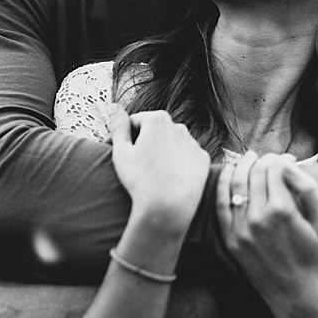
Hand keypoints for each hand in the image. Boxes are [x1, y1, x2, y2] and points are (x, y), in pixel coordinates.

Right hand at [107, 105, 208, 234]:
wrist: (168, 208)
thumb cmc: (141, 180)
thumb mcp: (121, 151)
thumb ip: (118, 126)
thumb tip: (115, 108)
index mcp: (157, 119)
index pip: (135, 122)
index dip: (123, 137)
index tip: (116, 151)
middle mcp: (179, 127)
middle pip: (155, 131)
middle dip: (144, 143)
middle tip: (134, 164)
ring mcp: (193, 144)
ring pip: (172, 144)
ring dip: (162, 152)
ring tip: (152, 173)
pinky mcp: (203, 160)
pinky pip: (186, 157)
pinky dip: (177, 164)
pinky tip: (168, 178)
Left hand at [217, 152, 317, 305]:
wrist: (294, 291)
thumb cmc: (312, 255)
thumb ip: (308, 189)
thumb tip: (290, 165)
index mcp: (282, 209)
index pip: (275, 170)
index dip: (281, 160)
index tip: (286, 159)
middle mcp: (258, 216)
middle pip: (255, 174)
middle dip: (263, 160)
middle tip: (269, 157)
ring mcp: (241, 228)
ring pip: (236, 185)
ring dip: (242, 166)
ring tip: (249, 158)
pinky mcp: (230, 238)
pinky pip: (221, 204)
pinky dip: (223, 184)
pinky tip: (227, 171)